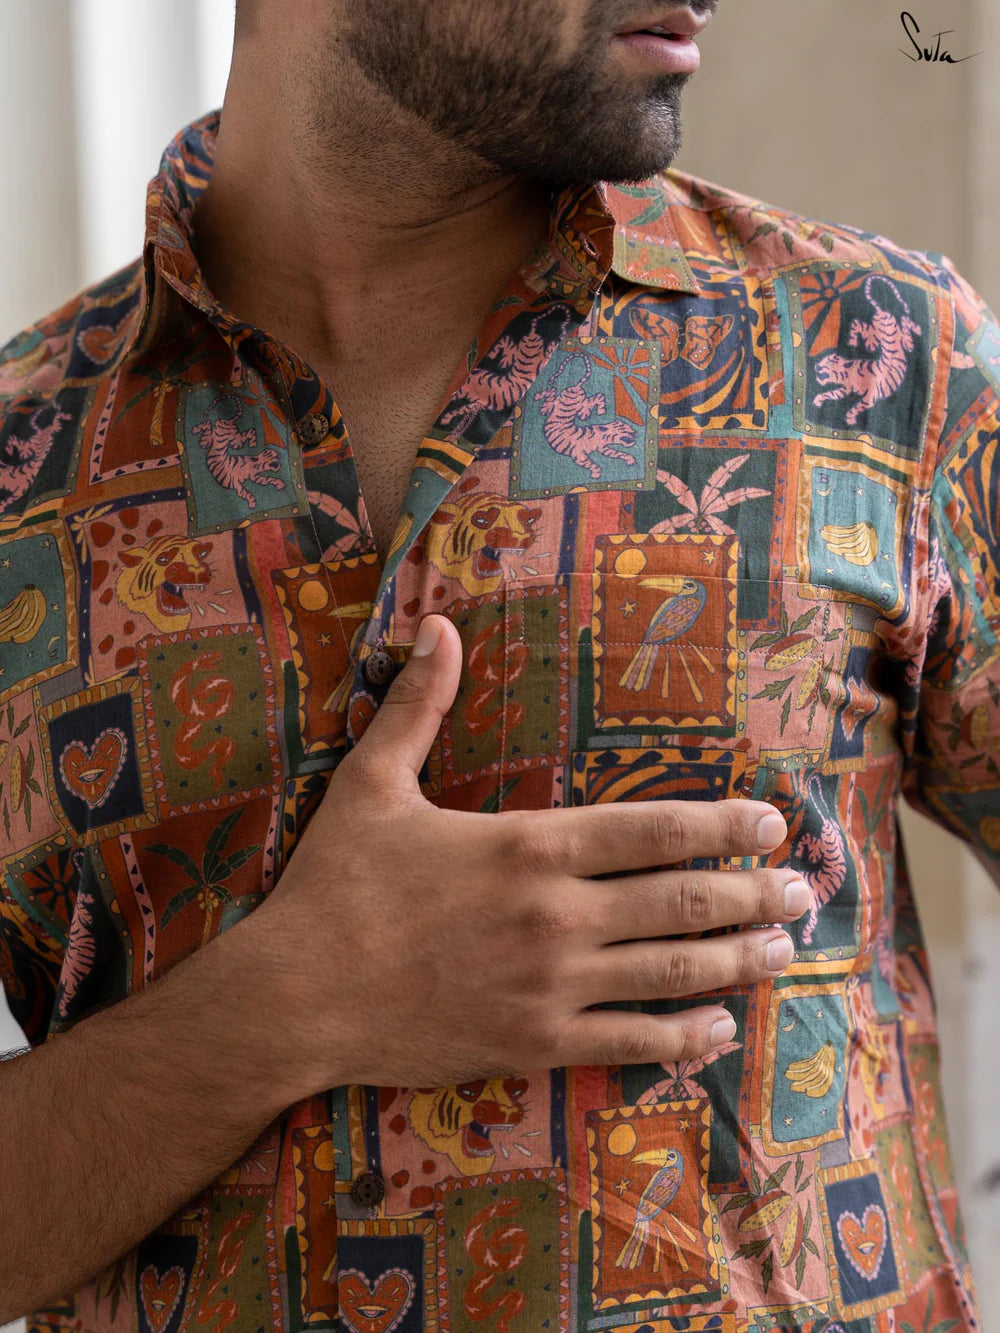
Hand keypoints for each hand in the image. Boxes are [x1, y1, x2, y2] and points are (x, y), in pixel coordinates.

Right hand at [251, 614, 806, 1092]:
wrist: (295, 996)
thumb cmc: (336, 884)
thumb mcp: (371, 782)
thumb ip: (417, 706)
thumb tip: (435, 626)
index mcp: (529, 845)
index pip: (654, 829)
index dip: (722, 825)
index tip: (770, 825)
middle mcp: (557, 915)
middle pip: (682, 901)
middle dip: (752, 893)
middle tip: (802, 890)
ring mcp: (551, 986)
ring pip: (671, 973)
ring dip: (738, 959)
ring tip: (783, 949)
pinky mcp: (536, 1044)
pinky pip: (631, 1043)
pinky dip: (686, 1037)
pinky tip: (722, 1028)